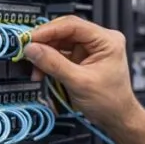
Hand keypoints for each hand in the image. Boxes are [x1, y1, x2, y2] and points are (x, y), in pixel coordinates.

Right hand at [23, 15, 140, 132]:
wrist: (116, 118)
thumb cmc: (110, 101)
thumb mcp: (79, 82)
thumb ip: (54, 64)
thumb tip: (33, 49)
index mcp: (107, 40)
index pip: (73, 25)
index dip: (49, 30)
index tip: (31, 38)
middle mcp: (100, 40)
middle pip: (65, 32)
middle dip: (45, 43)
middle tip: (28, 51)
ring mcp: (91, 49)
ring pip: (60, 42)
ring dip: (45, 54)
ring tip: (36, 68)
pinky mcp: (83, 58)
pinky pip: (61, 53)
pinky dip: (50, 62)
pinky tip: (42, 71)